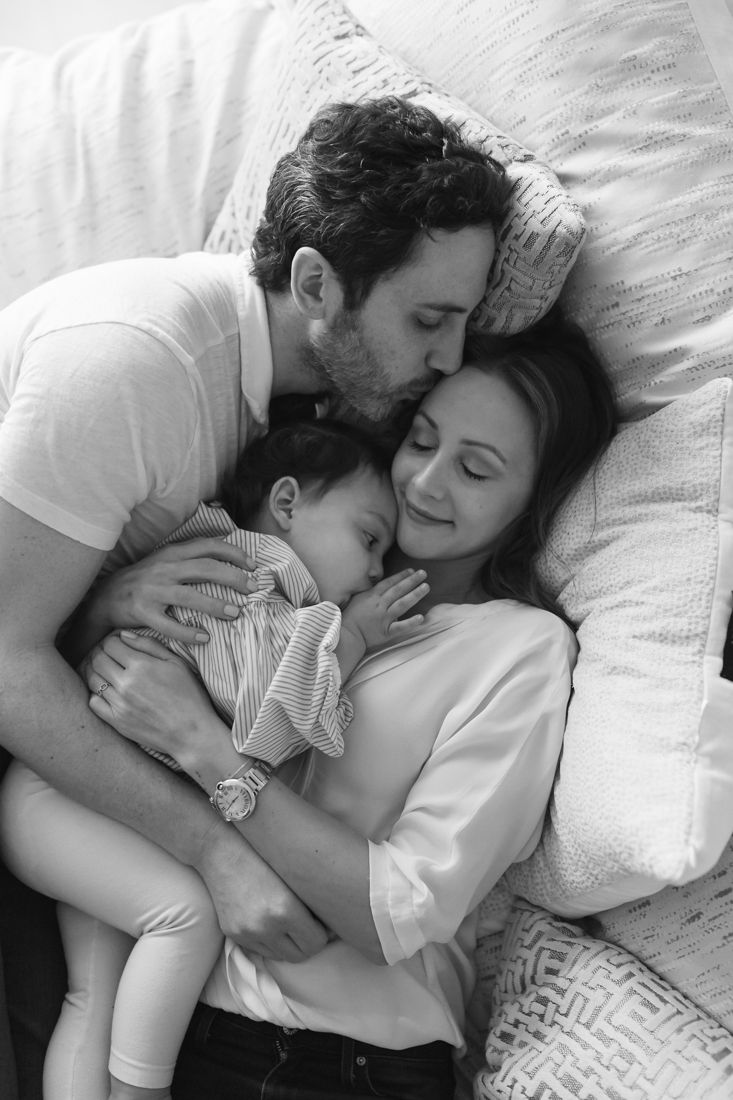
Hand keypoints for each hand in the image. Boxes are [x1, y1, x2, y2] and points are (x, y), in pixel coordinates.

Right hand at [84, 537, 257, 644]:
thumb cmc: (144, 579)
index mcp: (172, 553)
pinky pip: (168, 624)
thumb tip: (227, 555)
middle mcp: (164, 568)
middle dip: (233, 577)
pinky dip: (188, 633)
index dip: (233, 553)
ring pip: (189, 595)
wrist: (105, 597)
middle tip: (253, 588)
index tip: (254, 565)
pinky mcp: (142, 612)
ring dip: (215, 604)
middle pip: (205, 568)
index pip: (208, 546)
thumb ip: (191, 556)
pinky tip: (205, 638)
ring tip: (236, 613)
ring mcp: (152, 590)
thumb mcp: (165, 560)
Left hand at [85, 631, 219, 759]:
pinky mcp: (116, 721)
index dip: (114, 641)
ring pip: (93, 680)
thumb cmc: (190, 696)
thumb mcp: (177, 663)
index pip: (110, 644)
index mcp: (141, 666)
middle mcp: (125, 684)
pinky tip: (108, 692)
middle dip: (102, 654)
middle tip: (112, 657)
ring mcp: (119, 704)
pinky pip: (93, 702)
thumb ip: (150, 646)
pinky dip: (97, 694)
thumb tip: (124, 635)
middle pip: (98, 660)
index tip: (120, 646)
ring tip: (109, 672)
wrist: (192, 733)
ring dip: (98, 672)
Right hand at [196, 824, 329, 961]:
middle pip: (299, 955)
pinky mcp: (233, 934)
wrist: (220, 850)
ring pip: (279, 956)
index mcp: (285, 909)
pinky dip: (268, 941)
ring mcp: (246, 933)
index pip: (316, 943)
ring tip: (287, 922)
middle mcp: (265, 926)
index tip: (322, 923)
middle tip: (309, 926)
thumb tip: (331, 927)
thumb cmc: (262, 853)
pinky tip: (268, 921)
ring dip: (287, 944)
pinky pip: (259, 950)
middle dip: (307, 943)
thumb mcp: (293, 873)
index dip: (323, 934)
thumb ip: (311, 902)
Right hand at [341, 568, 428, 650]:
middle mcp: (379, 605)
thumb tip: (380, 586)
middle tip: (423, 573)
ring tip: (426, 587)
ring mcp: (384, 618)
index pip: (389, 583)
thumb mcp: (357, 600)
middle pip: (398, 590)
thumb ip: (370, 593)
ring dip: (415, 594)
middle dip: (411, 581)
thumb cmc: (349, 617)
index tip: (412, 571)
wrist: (345, 635)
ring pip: (402, 604)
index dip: (401, 576)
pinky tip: (421, 617)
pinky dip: (411, 622)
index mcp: (372, 596)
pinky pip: (400, 627)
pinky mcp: (386, 632)